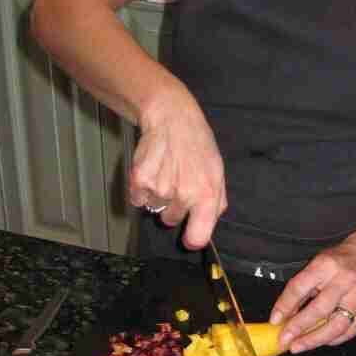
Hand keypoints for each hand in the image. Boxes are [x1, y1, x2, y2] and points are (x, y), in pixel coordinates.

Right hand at [128, 85, 226, 248]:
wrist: (172, 118)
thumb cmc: (197, 146)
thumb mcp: (217, 173)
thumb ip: (216, 203)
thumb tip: (207, 226)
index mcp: (207, 196)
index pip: (197, 238)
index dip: (192, 238)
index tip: (189, 234)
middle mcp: (183, 195)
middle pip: (170, 221)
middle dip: (173, 206)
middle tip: (177, 181)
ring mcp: (160, 189)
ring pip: (154, 208)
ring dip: (157, 195)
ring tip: (166, 171)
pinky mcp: (139, 180)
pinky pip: (137, 199)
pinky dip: (141, 188)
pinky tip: (153, 169)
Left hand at [269, 242, 355, 352]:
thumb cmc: (337, 263)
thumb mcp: (314, 267)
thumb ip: (300, 290)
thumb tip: (283, 316)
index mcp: (326, 265)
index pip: (300, 287)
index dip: (285, 305)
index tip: (275, 320)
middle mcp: (345, 279)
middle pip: (320, 309)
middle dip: (299, 327)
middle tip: (285, 339)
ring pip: (337, 325)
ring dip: (315, 339)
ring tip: (300, 345)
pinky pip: (349, 331)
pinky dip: (333, 339)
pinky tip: (321, 341)